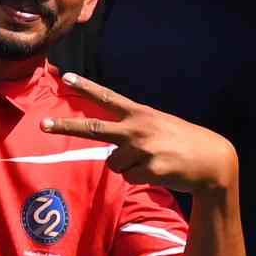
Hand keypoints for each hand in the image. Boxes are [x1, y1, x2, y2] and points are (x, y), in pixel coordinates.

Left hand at [42, 76, 239, 194]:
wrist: (212, 161)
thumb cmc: (183, 142)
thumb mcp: (158, 126)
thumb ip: (134, 131)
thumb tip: (110, 152)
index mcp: (140, 114)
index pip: (108, 97)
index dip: (86, 87)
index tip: (65, 77)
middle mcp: (137, 129)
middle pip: (93, 128)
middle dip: (66, 127)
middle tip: (43, 126)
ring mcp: (142, 149)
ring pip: (113, 163)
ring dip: (127, 166)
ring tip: (152, 161)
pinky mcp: (148, 170)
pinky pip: (129, 178)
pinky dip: (141, 178)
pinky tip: (159, 171)